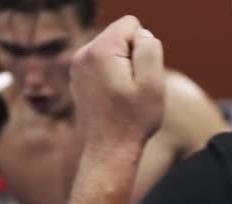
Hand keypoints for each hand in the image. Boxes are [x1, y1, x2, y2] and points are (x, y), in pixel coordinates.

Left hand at [70, 16, 164, 146]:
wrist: (109, 150)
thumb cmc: (133, 120)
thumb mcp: (153, 83)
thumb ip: (150, 49)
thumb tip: (143, 34)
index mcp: (101, 51)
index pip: (132, 24)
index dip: (144, 47)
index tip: (140, 74)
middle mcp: (84, 54)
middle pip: (121, 35)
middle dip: (133, 55)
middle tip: (134, 86)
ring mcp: (78, 67)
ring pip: (113, 50)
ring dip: (124, 66)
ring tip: (124, 93)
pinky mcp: (78, 78)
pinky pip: (104, 64)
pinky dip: (112, 75)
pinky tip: (114, 98)